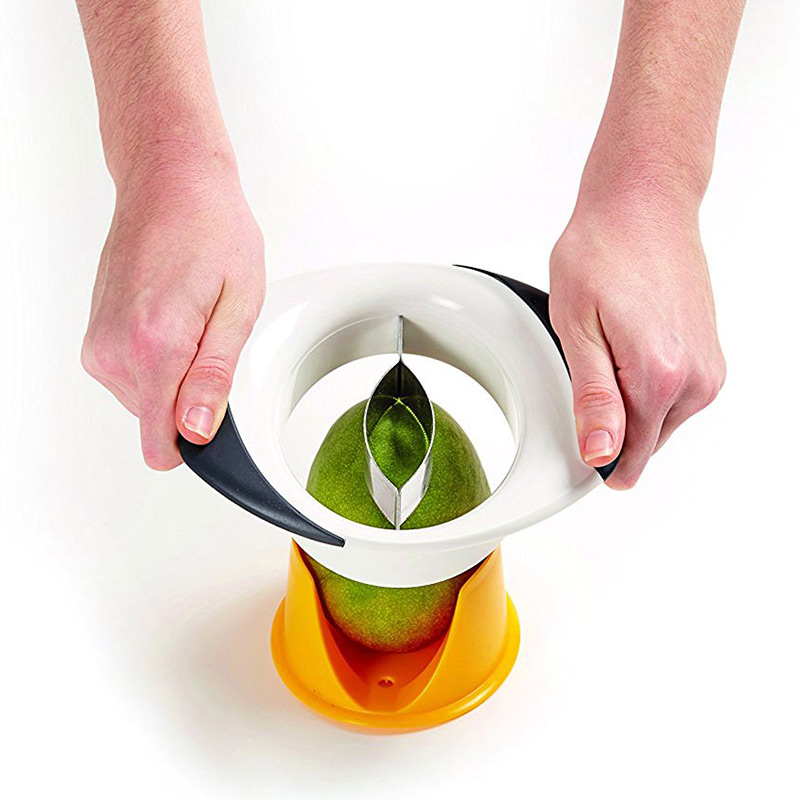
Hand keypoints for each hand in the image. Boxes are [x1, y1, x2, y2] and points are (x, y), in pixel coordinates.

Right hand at [81, 152, 264, 469]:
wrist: (169, 183)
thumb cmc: (211, 230)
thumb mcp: (238, 308)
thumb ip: (214, 378)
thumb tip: (197, 432)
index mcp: (154, 345)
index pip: (160, 440)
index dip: (196, 439)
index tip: (213, 414)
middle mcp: (113, 350)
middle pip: (160, 420)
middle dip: (193, 393)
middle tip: (210, 335)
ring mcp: (97, 343)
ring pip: (148, 399)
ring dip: (177, 373)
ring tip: (192, 318)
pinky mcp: (94, 337)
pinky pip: (135, 377)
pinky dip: (160, 359)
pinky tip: (172, 315)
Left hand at [549, 193, 725, 488]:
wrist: (643, 204)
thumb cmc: (604, 252)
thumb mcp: (577, 329)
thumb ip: (593, 398)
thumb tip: (601, 453)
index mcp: (661, 375)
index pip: (632, 454)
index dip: (600, 456)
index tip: (583, 447)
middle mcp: (697, 377)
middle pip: (647, 440)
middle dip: (613, 425)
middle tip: (587, 371)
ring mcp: (709, 365)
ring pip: (661, 420)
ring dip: (630, 403)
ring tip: (607, 350)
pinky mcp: (709, 353)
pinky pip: (675, 396)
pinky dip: (647, 386)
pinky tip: (627, 349)